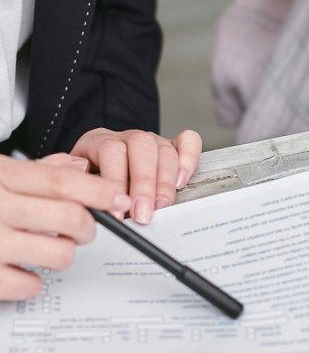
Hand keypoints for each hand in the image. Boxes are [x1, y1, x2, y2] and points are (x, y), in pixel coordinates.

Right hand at [0, 155, 130, 299]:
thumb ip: (34, 170)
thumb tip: (78, 165)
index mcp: (0, 178)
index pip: (63, 181)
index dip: (100, 191)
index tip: (116, 198)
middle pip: (71, 218)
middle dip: (88, 227)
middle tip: (84, 229)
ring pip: (60, 255)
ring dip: (62, 254)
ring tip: (48, 249)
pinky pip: (31, 286)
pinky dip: (33, 282)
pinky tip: (22, 269)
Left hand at [71, 129, 201, 224]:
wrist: (96, 173)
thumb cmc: (88, 183)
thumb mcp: (75, 184)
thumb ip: (80, 188)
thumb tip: (91, 199)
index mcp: (98, 141)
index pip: (111, 151)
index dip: (115, 182)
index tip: (117, 212)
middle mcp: (127, 138)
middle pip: (141, 147)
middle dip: (144, 184)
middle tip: (142, 214)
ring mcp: (152, 141)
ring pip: (164, 150)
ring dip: (164, 183)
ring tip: (160, 208)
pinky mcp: (172, 147)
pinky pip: (188, 142)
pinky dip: (189, 160)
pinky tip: (182, 182)